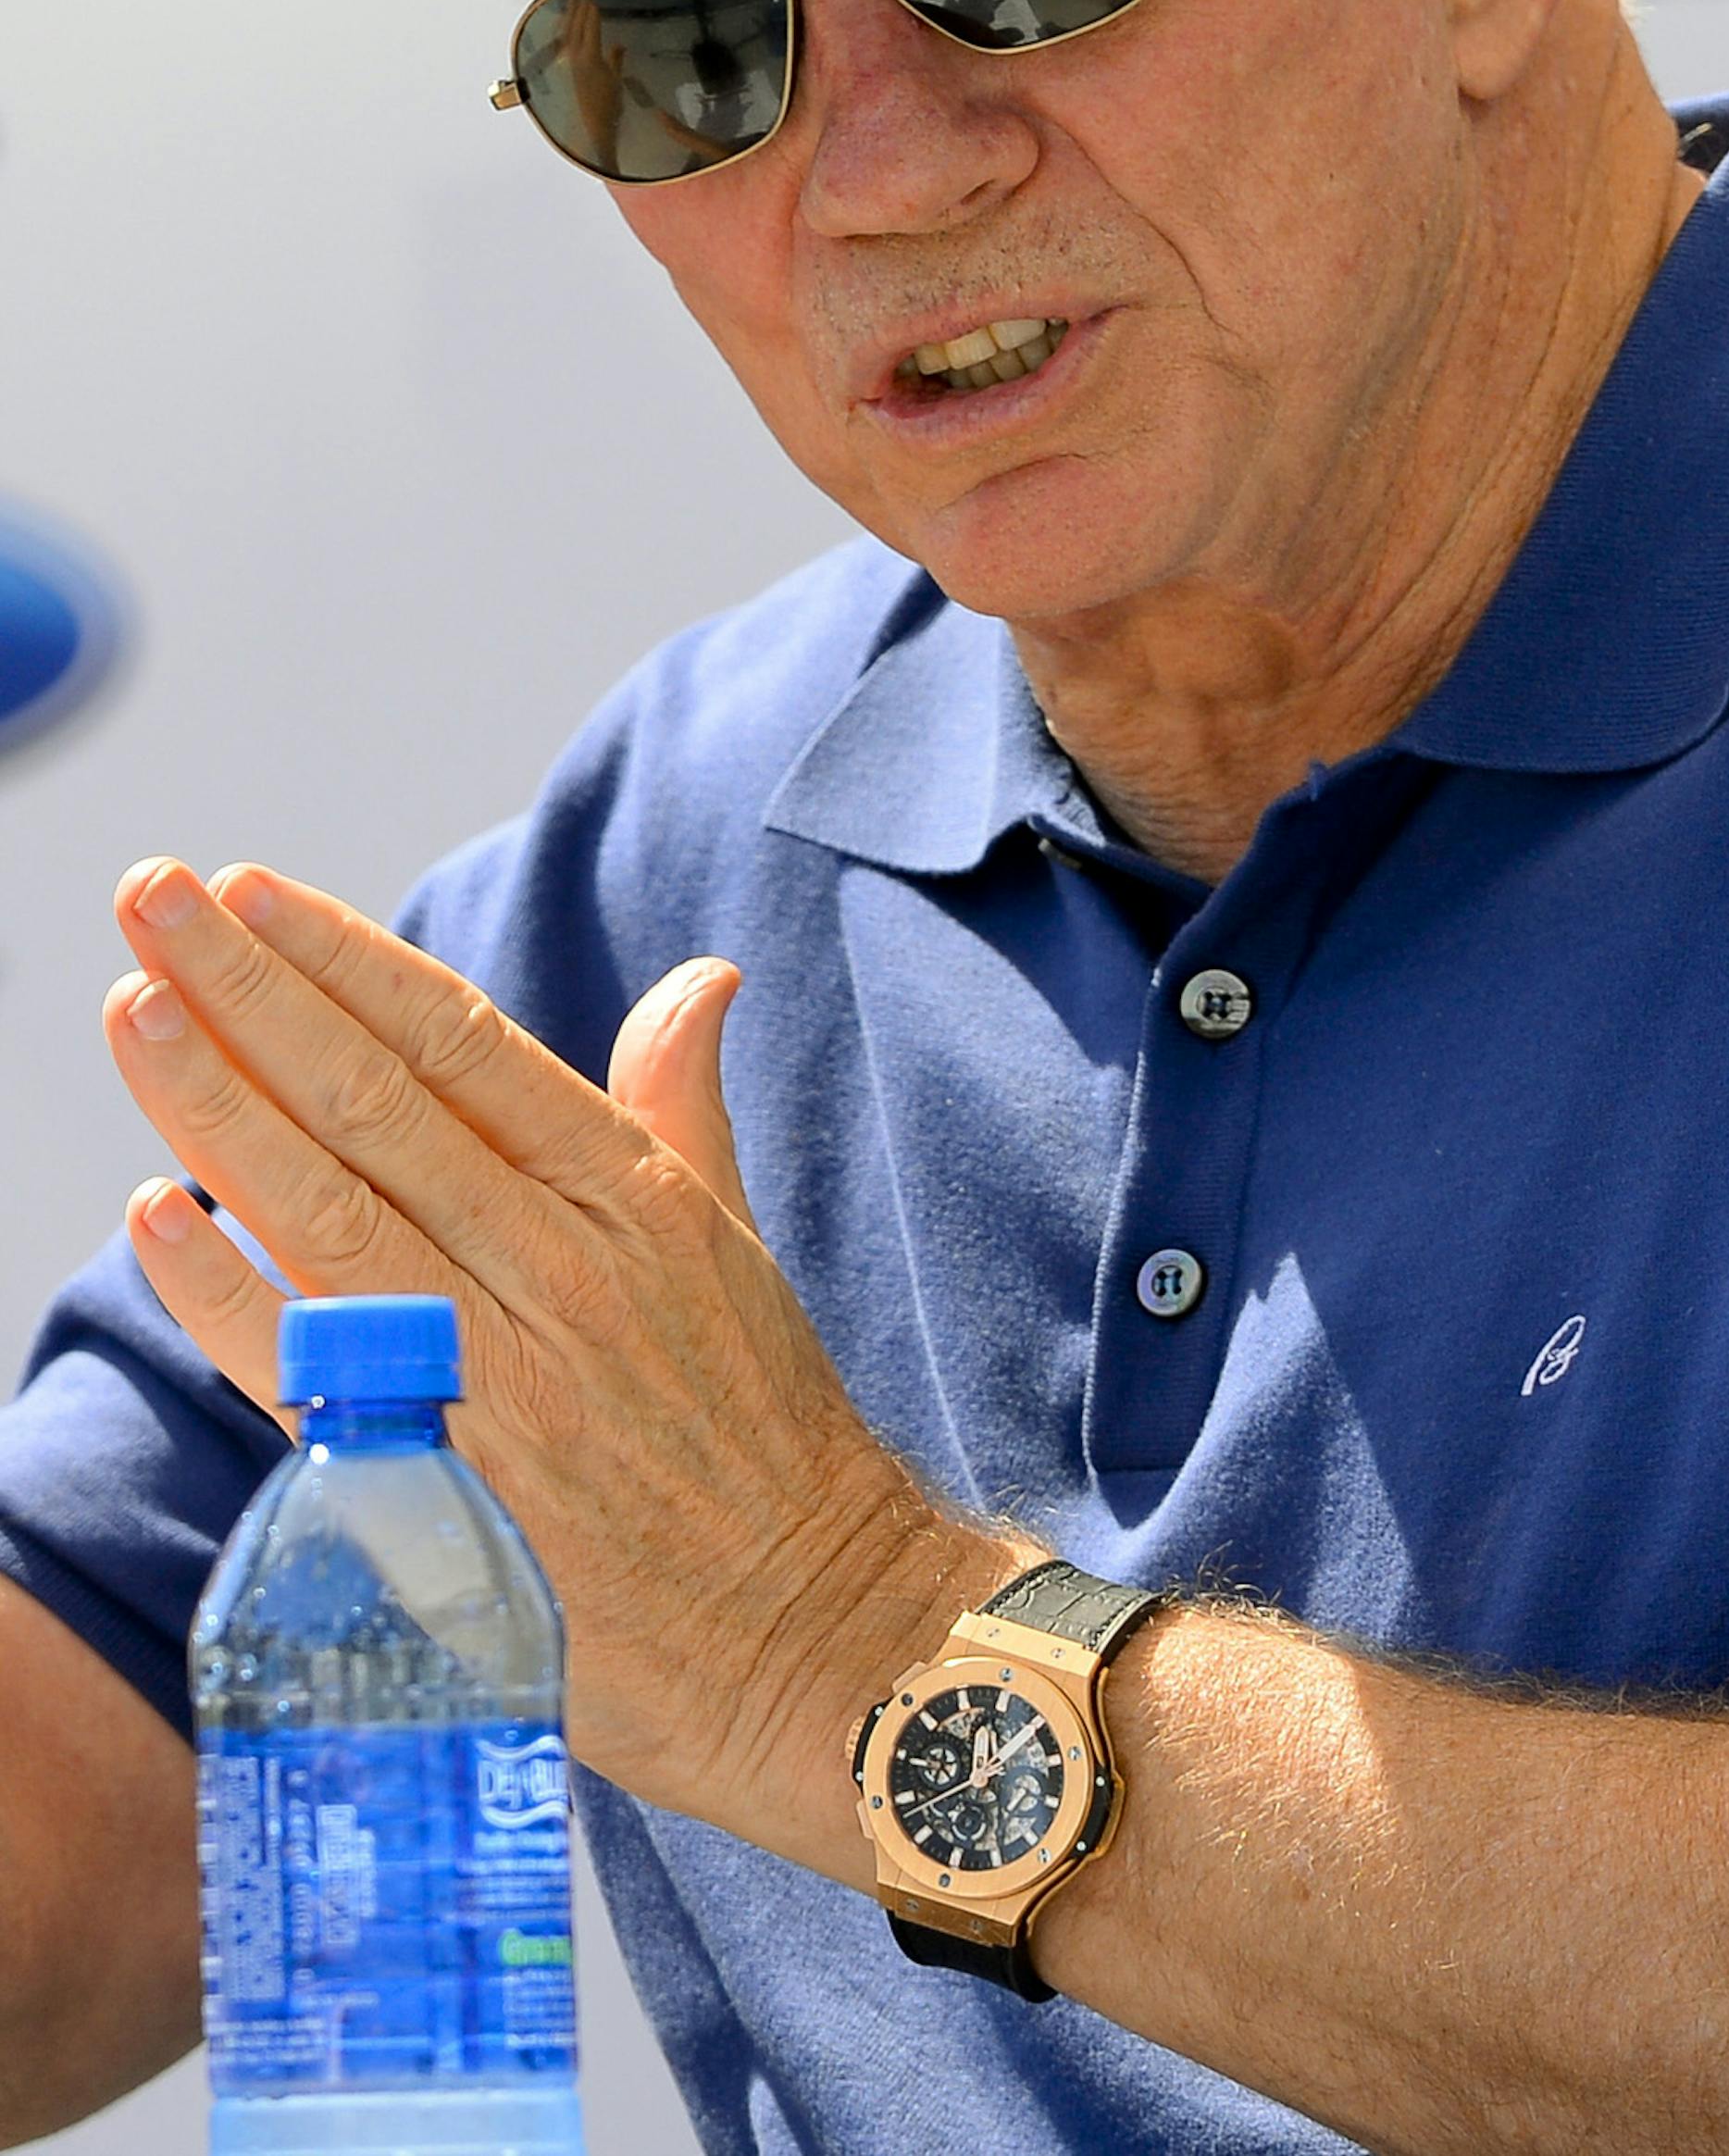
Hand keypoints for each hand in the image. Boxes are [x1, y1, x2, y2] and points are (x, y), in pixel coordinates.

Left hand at [103, 858, 1025, 1878]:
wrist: (810, 1627)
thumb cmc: (764, 1429)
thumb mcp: (732, 1244)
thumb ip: (680, 1107)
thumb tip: (700, 980)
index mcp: (628, 1192)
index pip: (457, 1041)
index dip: (344, 958)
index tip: (247, 888)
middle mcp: (559, 1264)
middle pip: (371, 1101)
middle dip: (246, 991)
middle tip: (148, 898)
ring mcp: (499, 1376)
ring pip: (327, 1207)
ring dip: (215, 1103)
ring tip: (131, 1006)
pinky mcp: (448, 1489)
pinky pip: (313, 1370)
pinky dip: (227, 1291)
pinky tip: (157, 1216)